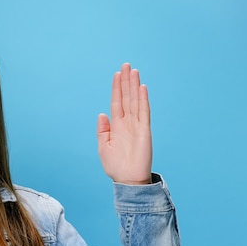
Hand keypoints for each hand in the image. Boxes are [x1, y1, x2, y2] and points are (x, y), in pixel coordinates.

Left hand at [97, 63, 151, 184]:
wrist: (127, 180)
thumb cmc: (115, 166)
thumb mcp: (103, 147)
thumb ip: (102, 130)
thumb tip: (102, 113)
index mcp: (116, 126)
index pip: (117, 103)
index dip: (116, 89)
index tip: (116, 74)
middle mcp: (127, 123)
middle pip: (126, 97)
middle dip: (126, 82)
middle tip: (126, 65)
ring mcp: (136, 126)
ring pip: (135, 101)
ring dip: (134, 86)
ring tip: (133, 71)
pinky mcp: (144, 131)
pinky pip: (144, 112)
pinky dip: (142, 100)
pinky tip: (142, 88)